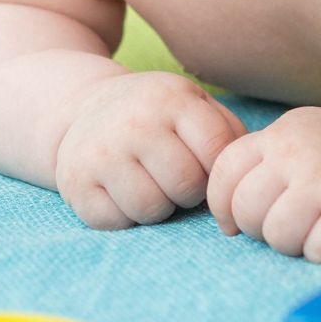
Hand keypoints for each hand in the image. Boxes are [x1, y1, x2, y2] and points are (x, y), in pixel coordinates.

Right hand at [54, 71, 245, 229]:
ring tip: (151, 186)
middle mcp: (134, 122)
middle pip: (186, 187)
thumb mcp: (194, 105)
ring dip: (158, 208)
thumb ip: (228, 132)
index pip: (215, 151)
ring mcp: (101, 152)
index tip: (205, 169)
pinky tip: (122, 193)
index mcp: (172, 99)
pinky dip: (125, 218)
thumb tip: (245, 176)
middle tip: (176, 181)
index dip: (217, 172)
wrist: (86, 107)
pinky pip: (116, 223)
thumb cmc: (157, 115)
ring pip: (151, 209)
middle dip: (189, 193)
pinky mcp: (74, 182)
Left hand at [207, 107, 320, 263]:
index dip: (226, 205)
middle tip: (292, 223)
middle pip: (245, 210)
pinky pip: (316, 250)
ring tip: (319, 227)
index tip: (247, 219)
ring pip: (276, 235)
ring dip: (294, 243)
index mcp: (280, 135)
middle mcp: (297, 154)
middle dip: (261, 228)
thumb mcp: (300, 137)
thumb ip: (261, 164)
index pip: (223, 173)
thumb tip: (226, 222)